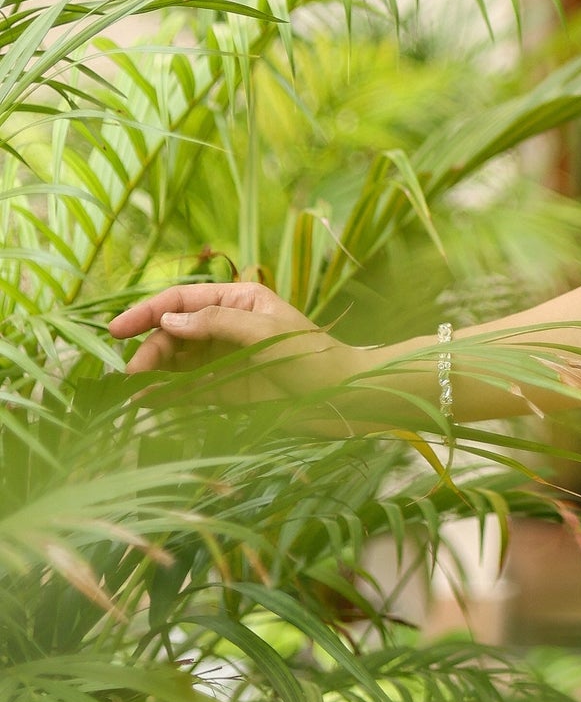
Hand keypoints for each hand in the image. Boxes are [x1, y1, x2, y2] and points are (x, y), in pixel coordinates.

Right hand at [108, 280, 345, 388]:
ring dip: (154, 373)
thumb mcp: (265, 332)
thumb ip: (216, 323)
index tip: (116, 329)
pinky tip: (148, 401)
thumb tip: (169, 318)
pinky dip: (168, 394)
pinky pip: (189, 389)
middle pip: (175, 332)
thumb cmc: (313, 356)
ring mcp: (225, 359)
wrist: (344, 398)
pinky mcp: (227, 390)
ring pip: (178, 362)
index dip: (147, 311)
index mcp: (239, 300)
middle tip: (131, 372)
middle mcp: (227, 326)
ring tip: (133, 390)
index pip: (183, 299)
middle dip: (151, 348)